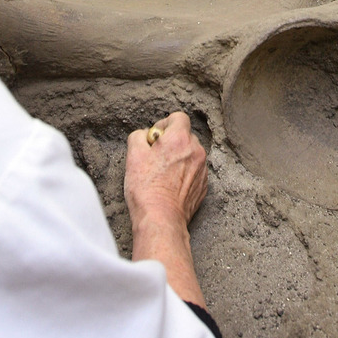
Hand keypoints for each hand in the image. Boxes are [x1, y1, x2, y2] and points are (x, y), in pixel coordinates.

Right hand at [125, 111, 207, 230]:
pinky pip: (194, 171)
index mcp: (180, 139)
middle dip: (171, 142)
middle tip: (155, 157)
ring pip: (190, 154)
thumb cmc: (146, 188)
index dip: (164, 124)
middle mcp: (196, 150)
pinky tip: (170, 185)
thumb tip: (144, 136)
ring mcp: (202, 169)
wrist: (161, 219)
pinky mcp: (204, 186)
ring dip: (179, 158)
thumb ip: (138, 136)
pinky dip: (184, 174)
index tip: (155, 138)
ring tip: (162, 173)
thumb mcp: (133, 156)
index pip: (178, 117)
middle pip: (185, 136)